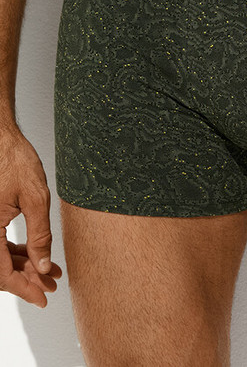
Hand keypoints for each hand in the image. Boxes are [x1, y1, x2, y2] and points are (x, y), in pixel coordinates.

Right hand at [0, 127, 62, 307]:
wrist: (2, 139)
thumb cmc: (14, 160)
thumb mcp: (35, 199)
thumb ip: (40, 235)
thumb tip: (43, 266)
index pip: (2, 272)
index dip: (23, 288)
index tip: (42, 298)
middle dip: (26, 279)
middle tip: (50, 284)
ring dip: (22, 267)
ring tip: (49, 271)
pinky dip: (16, 253)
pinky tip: (35, 256)